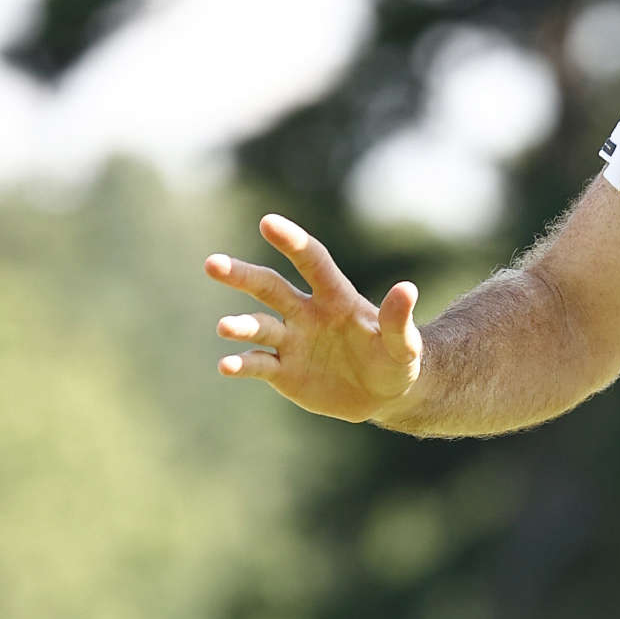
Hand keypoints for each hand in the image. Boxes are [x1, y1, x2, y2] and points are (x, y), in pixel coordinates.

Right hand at [207, 216, 420, 422]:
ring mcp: (291, 342)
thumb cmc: (395, 361)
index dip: (292, 242)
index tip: (268, 223)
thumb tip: (407, 289)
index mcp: (335, 298)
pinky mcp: (283, 371)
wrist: (383, 395)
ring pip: (259, 326)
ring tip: (224, 328)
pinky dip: (241, 364)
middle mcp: (306, 313)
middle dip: (242, 276)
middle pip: (269, 287)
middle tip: (212, 264)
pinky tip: (226, 366)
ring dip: (240, 325)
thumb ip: (399, 320)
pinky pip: (257, 363)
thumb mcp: (404, 345)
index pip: (311, 262)